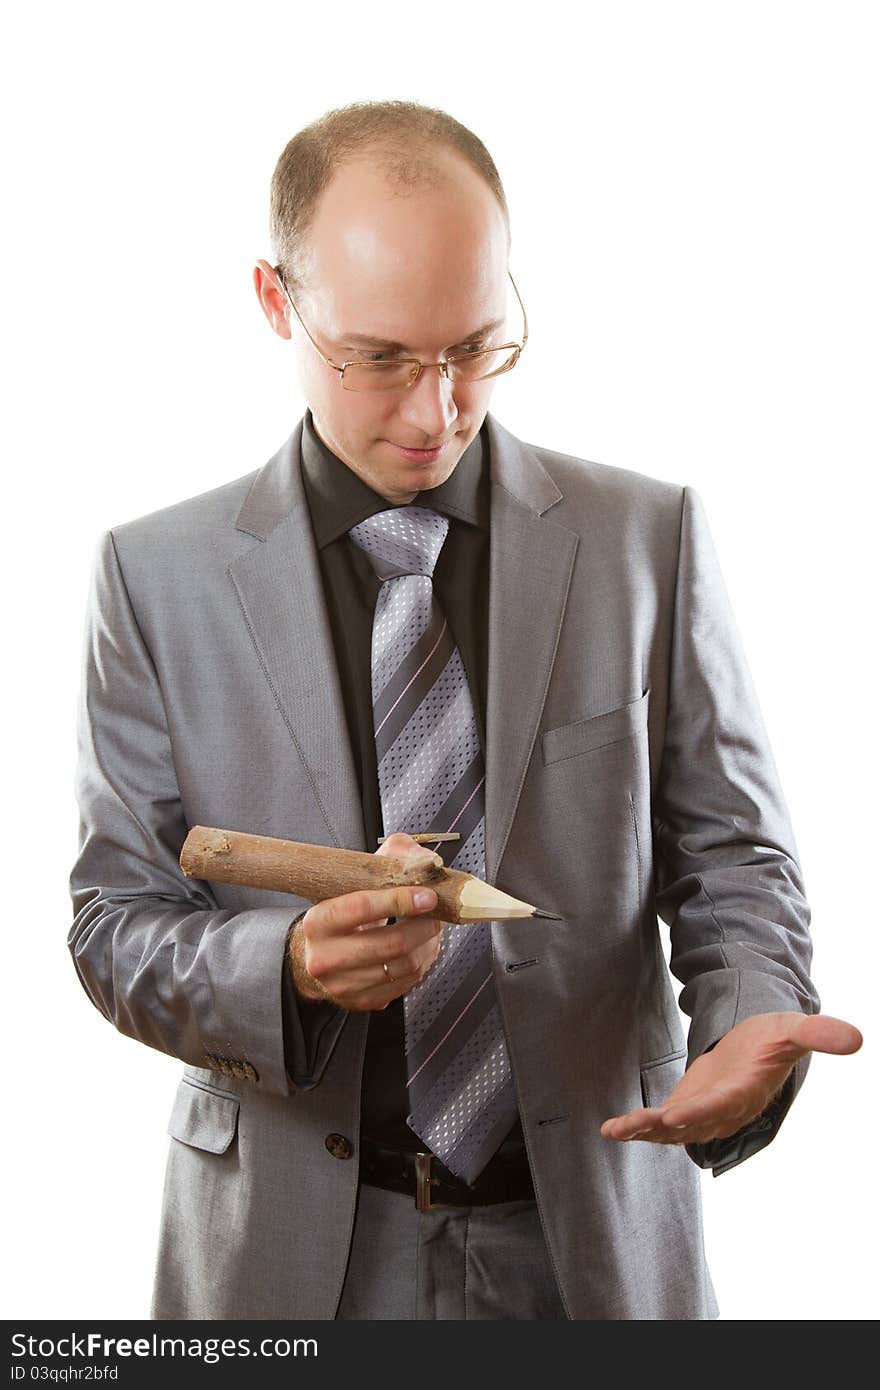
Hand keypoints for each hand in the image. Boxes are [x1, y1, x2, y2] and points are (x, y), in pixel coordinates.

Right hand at [288, 832, 444, 1010]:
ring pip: (404, 966)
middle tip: (437, 914)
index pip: (362, 908)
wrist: (315, 955)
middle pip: (391, 944)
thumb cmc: (341, 912)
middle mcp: (324, 958)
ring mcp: (342, 985)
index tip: (428, 896)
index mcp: (317, 922)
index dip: (400, 900)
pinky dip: (422, 964)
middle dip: (424, 926)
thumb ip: (390, 859)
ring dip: (428, 945)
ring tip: (431, 929)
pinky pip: (405, 984)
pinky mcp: (360, 1002)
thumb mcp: (354, 880)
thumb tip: (427, 862)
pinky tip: (421, 948)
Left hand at [600, 1012, 862, 1145]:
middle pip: (692, 1124)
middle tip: (636, 1127)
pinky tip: (611, 1130)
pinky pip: (660, 1126)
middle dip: (663, 1128)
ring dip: (644, 1132)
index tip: (673, 1115)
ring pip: (671, 1131)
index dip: (699, 1112)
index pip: (722, 1105)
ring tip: (615, 1131)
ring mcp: (703, 1114)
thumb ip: (817, 1033)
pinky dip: (637, 1128)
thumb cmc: (773, 1037)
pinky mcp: (686, 1110)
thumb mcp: (793, 1028)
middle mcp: (723, 1110)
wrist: (760, 1047)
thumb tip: (856, 1038)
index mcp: (746, 1091)